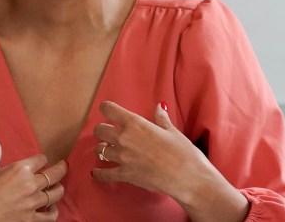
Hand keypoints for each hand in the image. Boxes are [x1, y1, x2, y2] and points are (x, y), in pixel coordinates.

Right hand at [0, 134, 67, 221]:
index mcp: (19, 169)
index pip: (42, 159)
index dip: (41, 160)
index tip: (41, 161)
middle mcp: (30, 185)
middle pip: (56, 173)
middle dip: (60, 169)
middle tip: (63, 167)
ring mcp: (32, 204)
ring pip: (57, 193)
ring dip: (57, 189)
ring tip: (56, 187)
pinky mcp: (30, 221)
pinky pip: (51, 216)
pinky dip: (53, 211)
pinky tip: (50, 208)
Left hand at [91, 101, 248, 221]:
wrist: (187, 177)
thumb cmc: (183, 152)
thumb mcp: (172, 131)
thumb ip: (161, 119)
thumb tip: (159, 106)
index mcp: (136, 123)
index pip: (110, 110)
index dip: (107, 108)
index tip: (107, 109)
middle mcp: (125, 138)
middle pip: (100, 130)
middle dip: (103, 129)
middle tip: (110, 131)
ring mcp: (123, 158)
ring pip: (100, 150)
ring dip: (103, 149)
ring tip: (108, 150)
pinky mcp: (125, 175)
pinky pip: (105, 174)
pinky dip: (100, 174)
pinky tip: (98, 173)